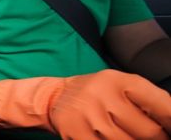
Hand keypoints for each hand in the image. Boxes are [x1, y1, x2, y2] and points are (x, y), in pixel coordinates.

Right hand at [0, 69, 170, 138]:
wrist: (55, 97)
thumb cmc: (97, 93)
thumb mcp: (119, 85)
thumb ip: (146, 100)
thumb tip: (170, 124)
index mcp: (119, 81)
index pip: (162, 105)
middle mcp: (103, 96)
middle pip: (149, 132)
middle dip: (156, 138)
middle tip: (150, 136)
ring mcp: (89, 117)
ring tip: (126, 135)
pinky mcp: (76, 135)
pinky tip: (109, 138)